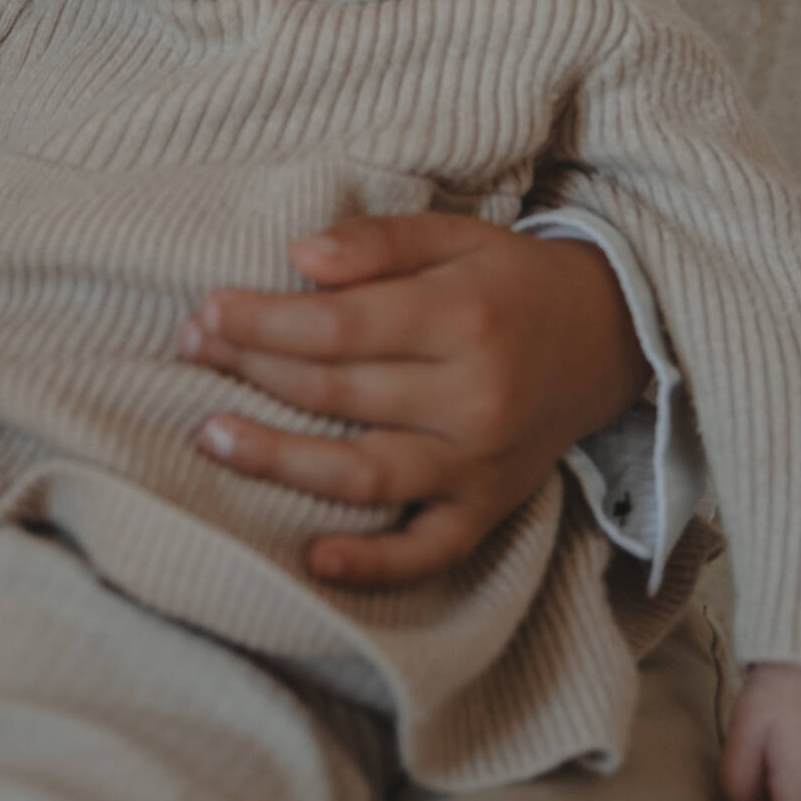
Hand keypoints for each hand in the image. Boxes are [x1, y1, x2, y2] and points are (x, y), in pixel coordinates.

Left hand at [178, 213, 647, 588]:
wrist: (609, 339)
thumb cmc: (509, 281)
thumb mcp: (455, 235)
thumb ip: (377, 241)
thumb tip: (299, 259)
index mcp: (463, 317)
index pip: (338, 326)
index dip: (261, 322)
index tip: (205, 311)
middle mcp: (474, 395)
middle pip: (338, 393)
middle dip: (252, 371)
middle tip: (191, 351)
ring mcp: (481, 463)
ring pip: (364, 474)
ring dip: (279, 461)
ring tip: (211, 437)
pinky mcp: (490, 510)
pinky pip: (429, 550)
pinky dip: (374, 565)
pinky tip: (313, 558)